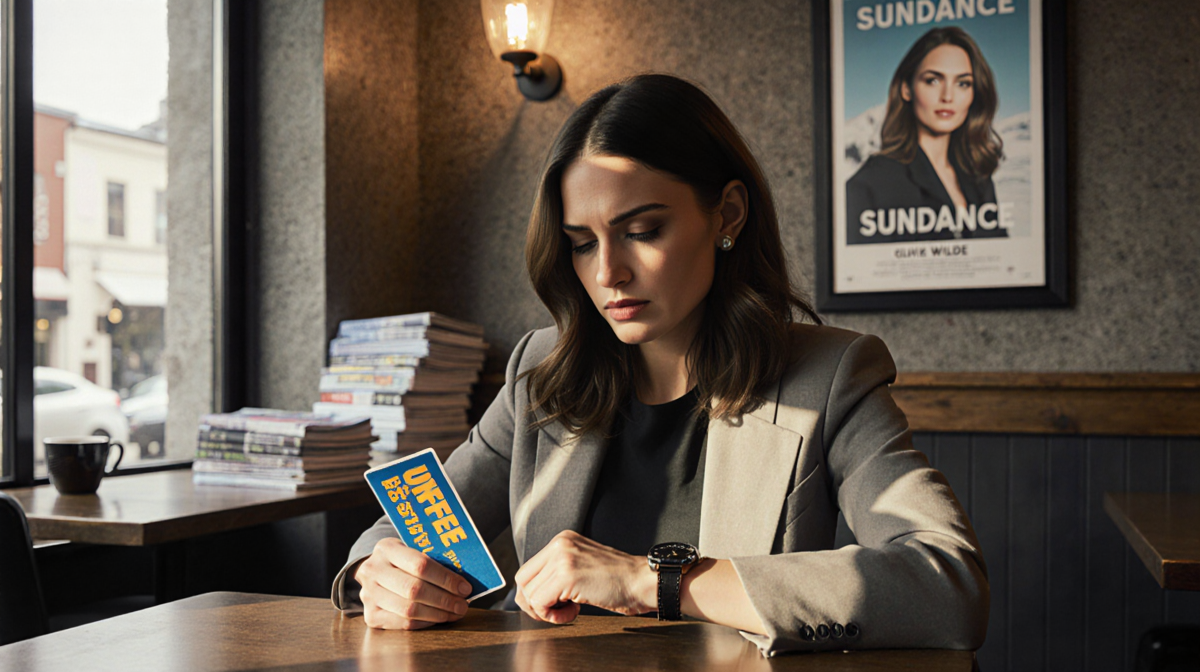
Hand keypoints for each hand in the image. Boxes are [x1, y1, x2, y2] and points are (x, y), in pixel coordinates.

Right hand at [354, 537, 472, 629]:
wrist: (375, 572)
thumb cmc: (403, 560)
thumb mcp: (413, 550)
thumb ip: (434, 560)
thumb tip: (464, 581)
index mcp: (386, 548)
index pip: (420, 565)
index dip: (445, 579)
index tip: (465, 588)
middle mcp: (372, 570)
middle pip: (414, 590)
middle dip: (444, 600)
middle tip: (462, 605)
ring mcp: (368, 595)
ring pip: (408, 610)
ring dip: (437, 614)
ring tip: (454, 613)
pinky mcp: (370, 616)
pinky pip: (402, 624)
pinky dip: (425, 623)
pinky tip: (438, 618)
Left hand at [514, 530, 655, 623]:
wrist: (642, 582)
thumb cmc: (620, 580)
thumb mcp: (583, 564)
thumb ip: (559, 571)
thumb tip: (534, 592)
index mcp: (563, 540)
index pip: (529, 569)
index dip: (534, 593)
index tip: (551, 604)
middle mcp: (559, 544)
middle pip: (523, 580)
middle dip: (534, 603)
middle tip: (556, 611)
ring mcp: (562, 558)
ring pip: (529, 593)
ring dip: (546, 611)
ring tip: (571, 610)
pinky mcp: (566, 575)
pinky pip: (540, 602)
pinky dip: (553, 616)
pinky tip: (575, 611)